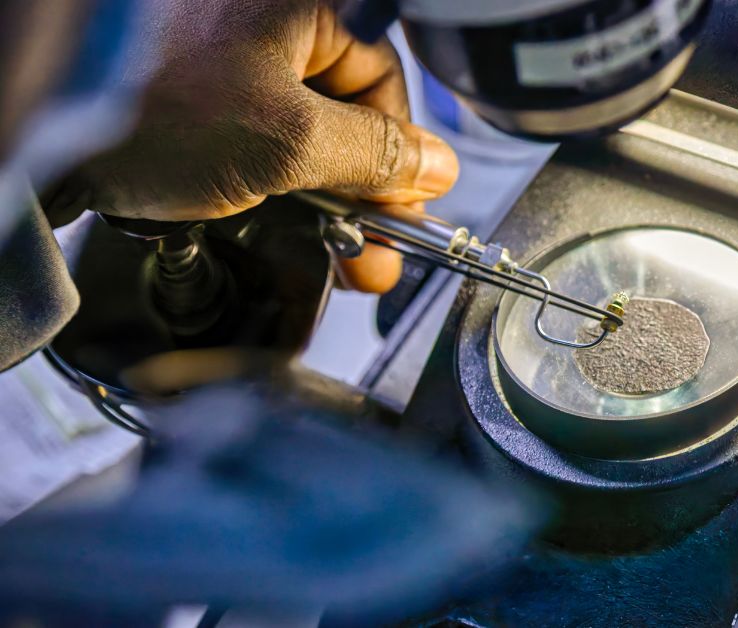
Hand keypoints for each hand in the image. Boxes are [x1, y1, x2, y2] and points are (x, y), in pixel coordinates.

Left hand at [43, 0, 457, 292]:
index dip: (396, 158)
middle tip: (367, 257)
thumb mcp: (287, 140)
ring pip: (298, 130)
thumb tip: (435, 166)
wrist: (37, 127)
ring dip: (319, 200)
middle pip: (342, 110)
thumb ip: (375, 155)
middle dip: (361, 194)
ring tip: (326, 255)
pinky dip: (268, 183)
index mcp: (300, 2)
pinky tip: (278, 224)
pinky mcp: (186, 87)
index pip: (381, 81)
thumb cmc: (147, 106)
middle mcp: (262, 18)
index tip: (399, 217)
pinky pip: (251, 135)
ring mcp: (219, 51)